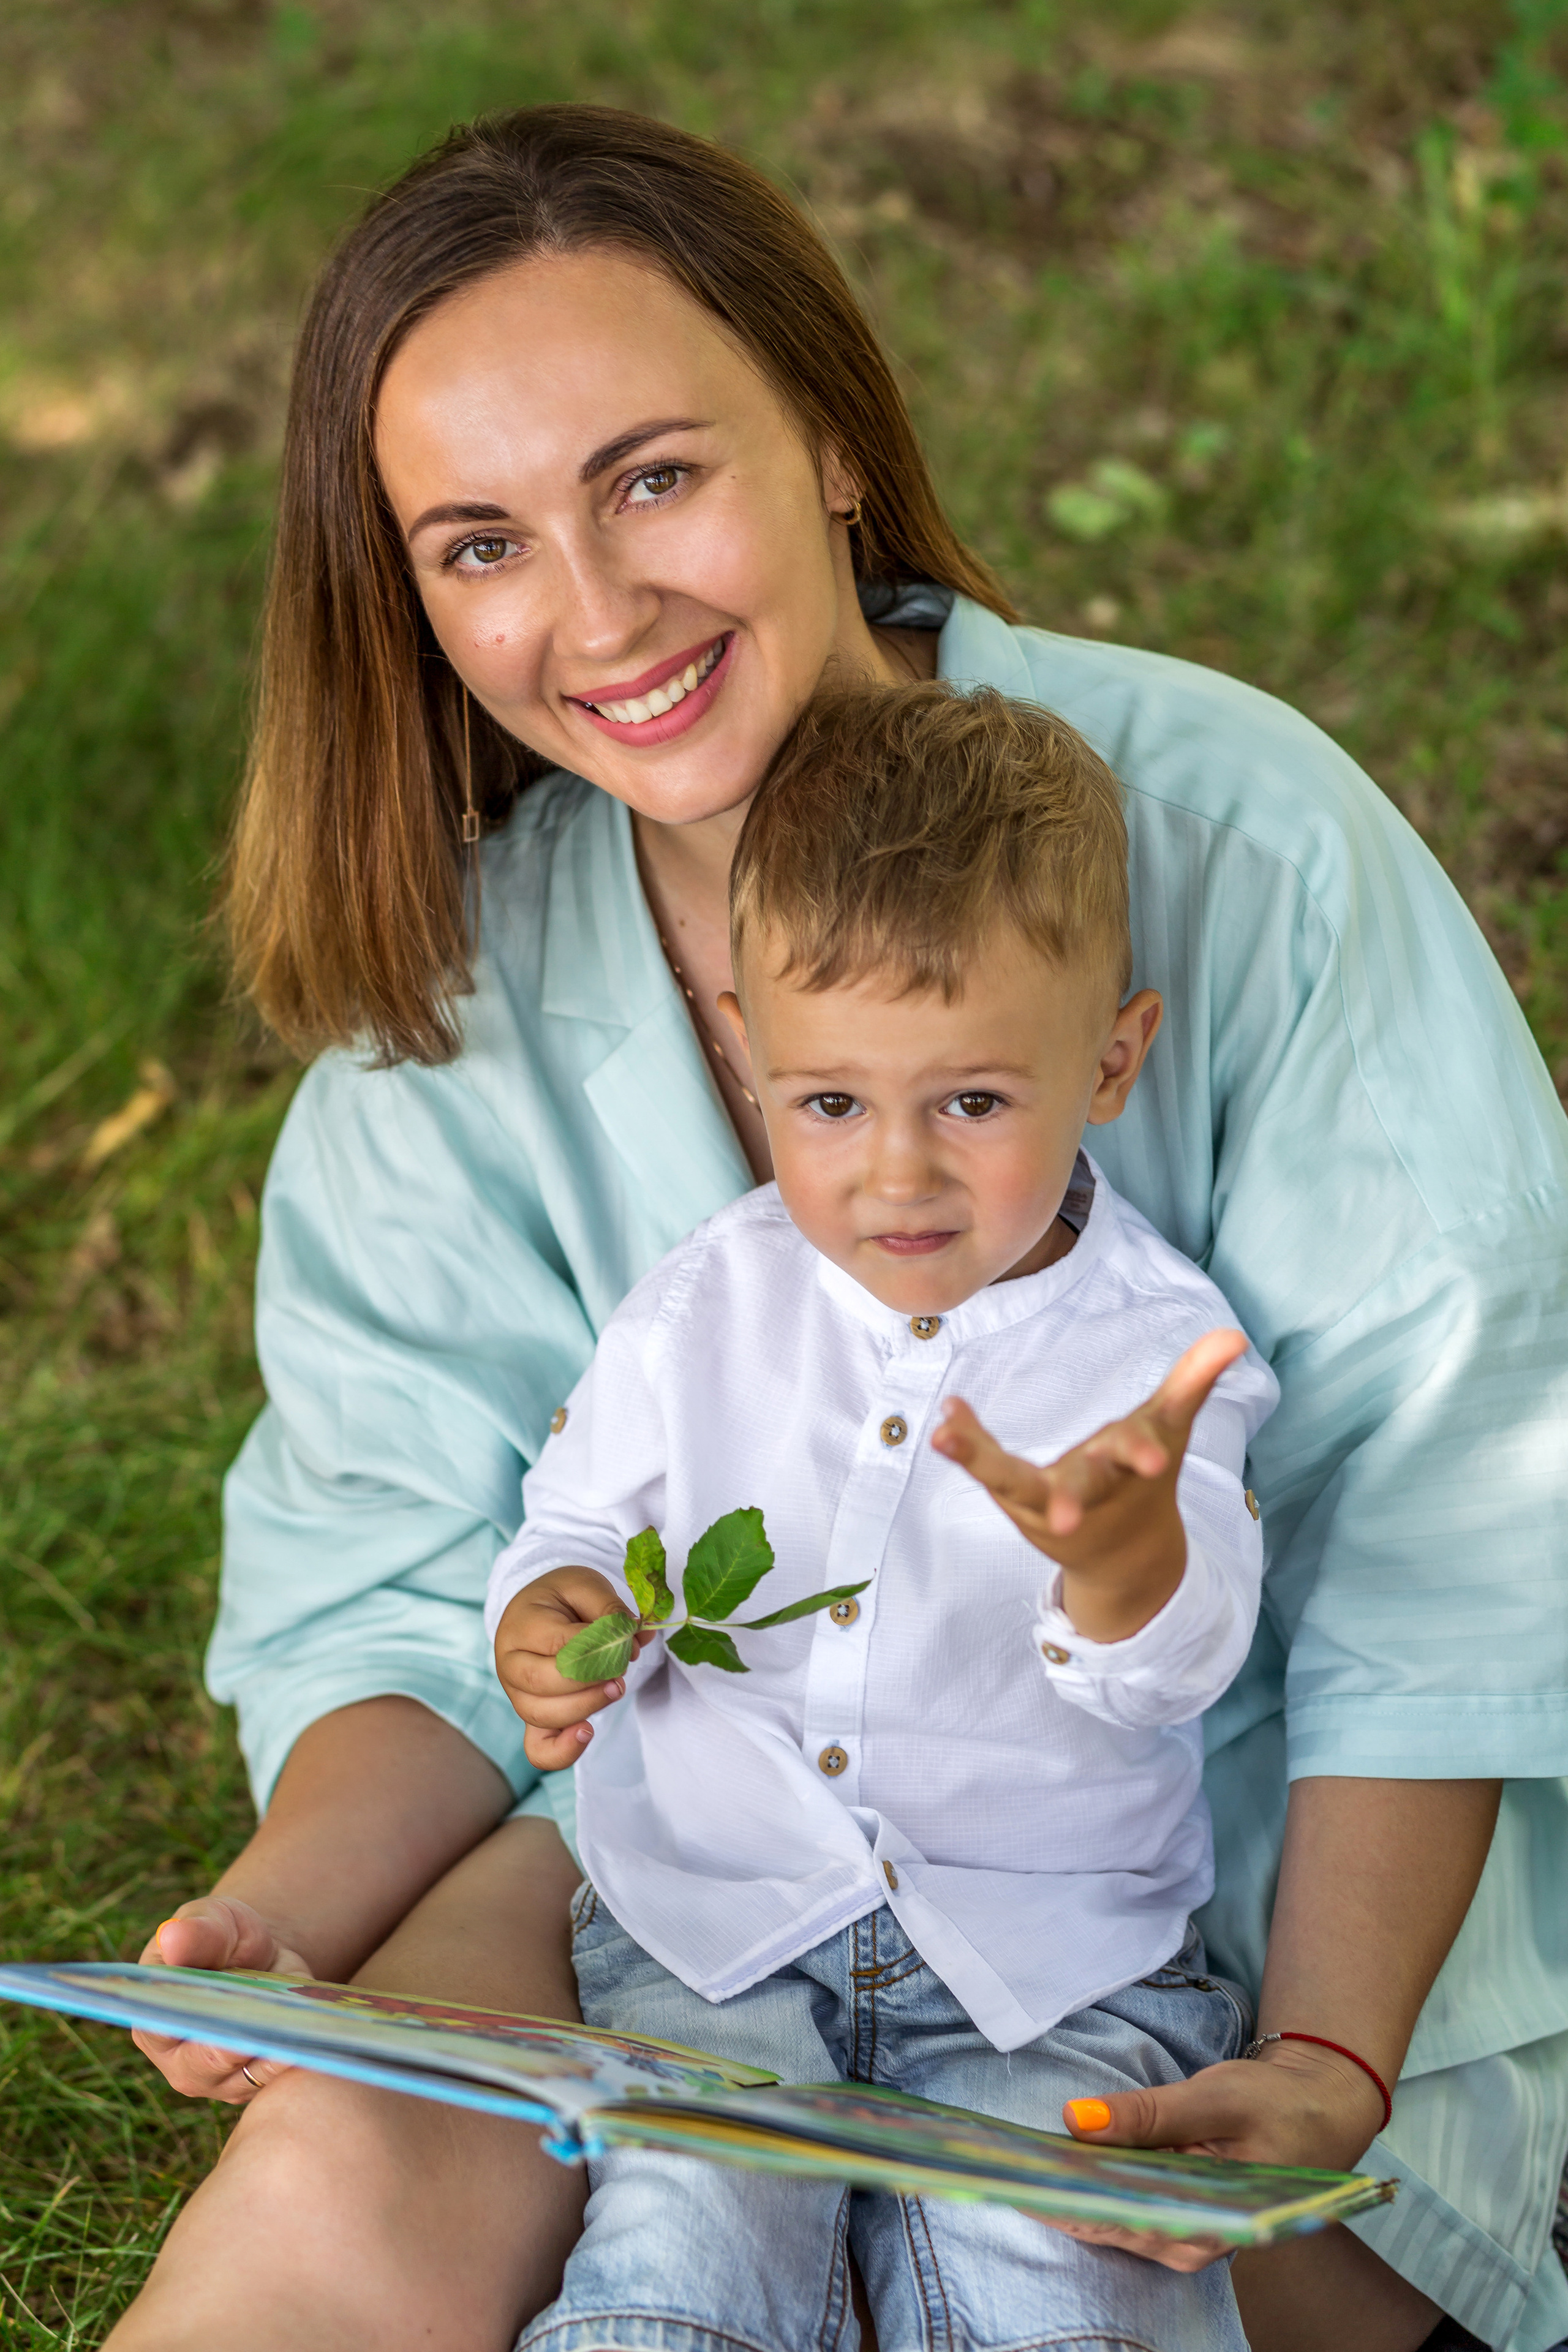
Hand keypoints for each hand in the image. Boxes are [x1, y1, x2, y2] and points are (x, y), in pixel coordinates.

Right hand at [132, 1895, 311, 2103]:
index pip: (160, 2029)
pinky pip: (279, 2078)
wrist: (262, 1957)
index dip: (185, 2020)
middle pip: (205, 2063)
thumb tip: (174, 1937)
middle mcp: (182, 2062)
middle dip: (234, 2043)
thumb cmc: (225, 1937)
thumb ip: (198, 1930)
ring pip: (246, 2076)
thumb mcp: (214, 1920)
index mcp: (155, 2021)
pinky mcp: (258, 2083)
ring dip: (272, 2051)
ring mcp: (221, 2080)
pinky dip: (297, 2055)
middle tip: (262, 2022)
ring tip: (295, 2024)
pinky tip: (315, 2033)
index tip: (212, 2008)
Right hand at [494, 1568, 653, 1769]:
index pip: (559, 1643)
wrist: (539, 1610)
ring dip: (586, 1706)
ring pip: (544, 1715)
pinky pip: (539, 1749)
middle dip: (591, 1679)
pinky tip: (587, 1734)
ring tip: (616, 1688)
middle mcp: (510, 1664)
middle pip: (545, 1683)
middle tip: (621, 1668)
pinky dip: (562, 1752)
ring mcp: (517, 1695)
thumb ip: (609, 1608)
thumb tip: (633, 1640)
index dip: (598, 1645)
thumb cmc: (562, 1597)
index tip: (626, 1637)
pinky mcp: (532, 1716)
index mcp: (520, 1625)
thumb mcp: (585, 1584)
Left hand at [931, 1327, 1247, 1640]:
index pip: (1138, 1455)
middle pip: (1080, 1488)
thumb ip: (1194, 1382)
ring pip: (1013, 1483)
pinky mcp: (1017, 1501)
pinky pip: (987, 1469)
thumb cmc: (1145, 1480)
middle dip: (1074, 1498)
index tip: (1152, 1458)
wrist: (1123, 1556)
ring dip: (981, 1461)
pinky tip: (941, 1419)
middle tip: (1064, 1516)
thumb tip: (1234, 1336)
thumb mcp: (1170, 1428)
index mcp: (1131, 1469)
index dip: (1144, 1452)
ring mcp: (1047, 1501)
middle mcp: (1089, 1490)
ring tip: (945, 1436)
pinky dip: (966, 1444)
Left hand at [1038, 2038, 1387, 2269]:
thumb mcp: (1215, 2099)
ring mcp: (1183, 2234)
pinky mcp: (1176, 2215)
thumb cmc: (1276, 2106)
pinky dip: (1093, 2185)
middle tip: (1006, 2161)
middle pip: (1109, 2225)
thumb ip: (1148, 2114)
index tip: (1019, 2176)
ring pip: (1112, 2219)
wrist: (1320, 2109)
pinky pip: (1124, 2207)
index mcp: (1209, 2226)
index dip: (1065, 2201)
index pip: (1120, 2223)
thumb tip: (1075, 2121)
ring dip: (1069, 2190)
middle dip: (1057, 2195)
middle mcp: (1192, 2243)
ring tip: (1021, 2158)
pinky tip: (1061, 2162)